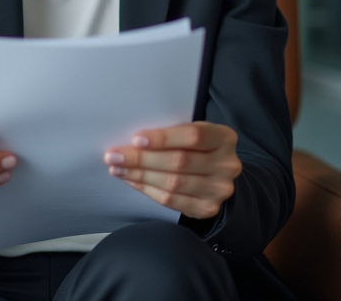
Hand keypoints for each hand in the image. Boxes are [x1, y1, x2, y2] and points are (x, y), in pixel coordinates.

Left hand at [104, 122, 241, 219]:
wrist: (218, 176)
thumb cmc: (198, 148)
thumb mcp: (194, 132)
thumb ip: (173, 134)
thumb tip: (134, 141)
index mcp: (224, 138)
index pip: (193, 136)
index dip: (163, 138)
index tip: (136, 139)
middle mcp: (227, 165)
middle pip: (179, 162)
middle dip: (141, 159)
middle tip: (114, 156)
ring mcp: (219, 190)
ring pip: (172, 183)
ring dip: (140, 176)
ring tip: (118, 168)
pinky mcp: (207, 208)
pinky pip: (171, 200)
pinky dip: (147, 190)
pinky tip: (132, 181)